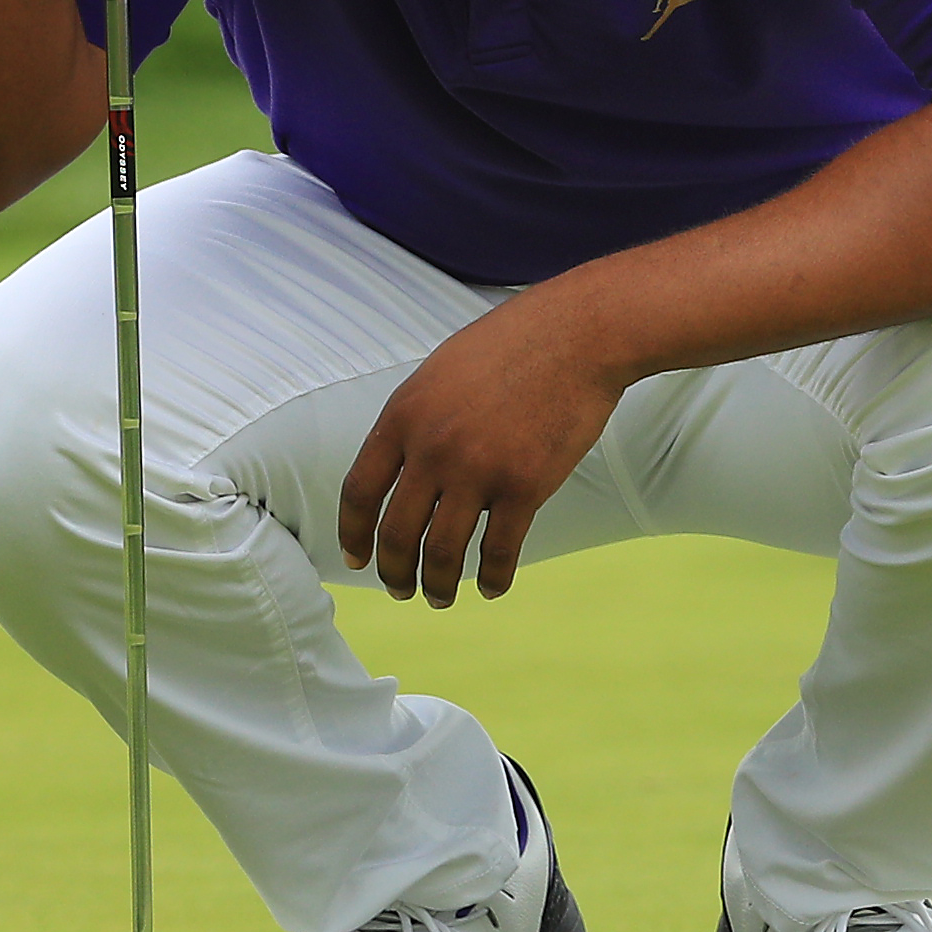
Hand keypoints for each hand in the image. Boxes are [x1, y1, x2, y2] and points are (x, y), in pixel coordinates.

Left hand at [336, 295, 628, 605]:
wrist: (578, 334)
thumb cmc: (513, 344)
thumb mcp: (440, 371)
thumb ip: (415, 419)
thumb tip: (401, 465)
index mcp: (403, 416)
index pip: (359, 491)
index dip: (352, 533)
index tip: (356, 559)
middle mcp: (432, 448)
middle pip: (396, 533)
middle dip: (394, 572)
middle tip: (399, 589)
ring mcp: (478, 470)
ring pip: (443, 552)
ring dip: (438, 585)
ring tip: (440, 597)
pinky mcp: (524, 487)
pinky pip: (499, 552)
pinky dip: (493, 579)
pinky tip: (492, 588)